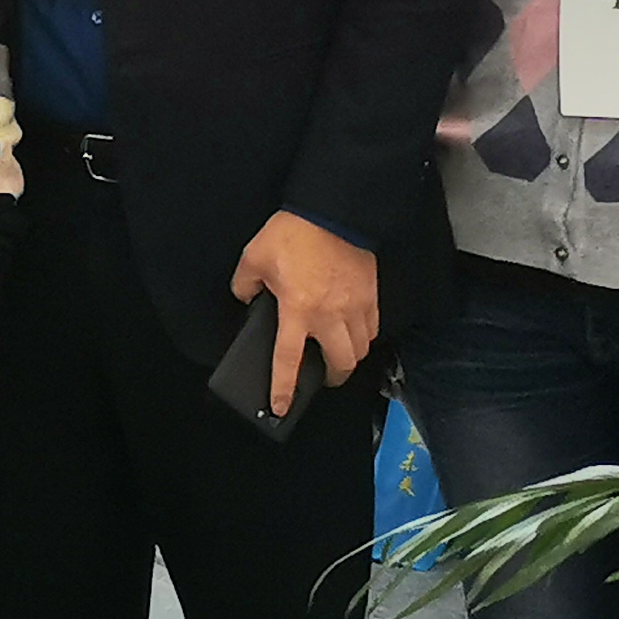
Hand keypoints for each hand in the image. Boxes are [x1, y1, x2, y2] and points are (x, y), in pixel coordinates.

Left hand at [231, 211, 378, 418]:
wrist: (332, 212)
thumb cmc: (292, 234)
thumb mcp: (253, 257)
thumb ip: (245, 285)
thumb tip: (246, 298)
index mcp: (297, 310)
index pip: (289, 360)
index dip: (284, 388)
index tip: (281, 407)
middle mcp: (330, 316)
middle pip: (340, 364)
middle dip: (332, 378)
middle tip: (323, 377)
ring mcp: (355, 308)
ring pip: (361, 350)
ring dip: (349, 359)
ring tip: (338, 355)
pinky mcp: (372, 296)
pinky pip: (373, 329)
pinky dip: (364, 337)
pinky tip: (354, 333)